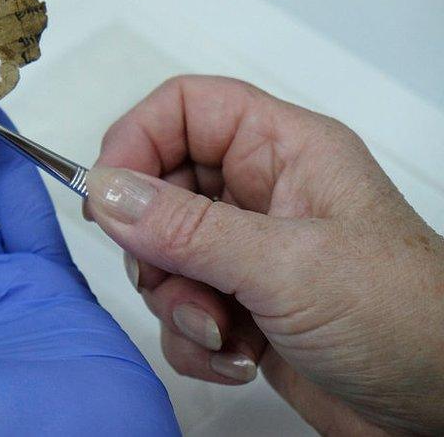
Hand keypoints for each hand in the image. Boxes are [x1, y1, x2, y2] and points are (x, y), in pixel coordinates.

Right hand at [84, 75, 443, 434]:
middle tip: (169, 276)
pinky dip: (192, 339)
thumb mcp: (287, 266)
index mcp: (284, 151)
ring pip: (160, 255)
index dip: (136, 139)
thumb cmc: (406, 317)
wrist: (441, 409)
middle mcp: (261, 194)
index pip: (185, 109)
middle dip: (153, 244)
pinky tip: (237, 356)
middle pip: (159, 185)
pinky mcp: (239, 304)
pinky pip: (177, 307)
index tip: (106, 193)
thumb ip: (187, 229)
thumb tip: (107, 191)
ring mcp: (247, 251)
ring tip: (221, 328)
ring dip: (176, 301)